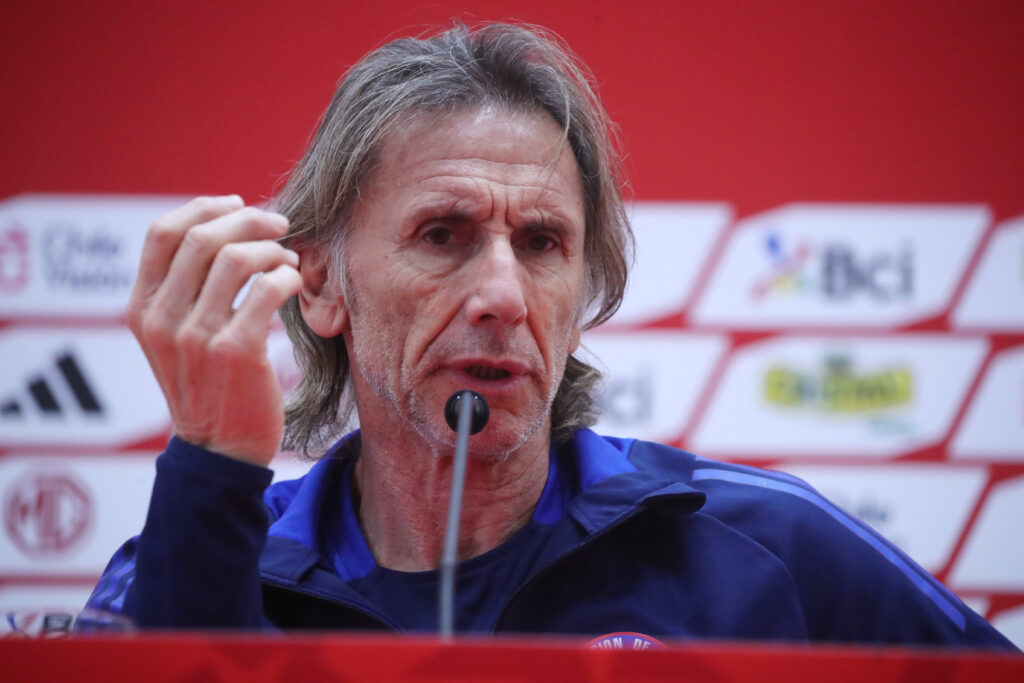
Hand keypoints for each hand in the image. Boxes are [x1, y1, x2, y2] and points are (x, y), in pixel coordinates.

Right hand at [127, 196, 302, 465]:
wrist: (220, 450)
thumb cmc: (209, 386)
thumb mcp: (177, 338)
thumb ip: (186, 291)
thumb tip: (228, 230)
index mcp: (142, 309)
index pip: (161, 234)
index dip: (203, 208)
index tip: (237, 204)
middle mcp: (162, 319)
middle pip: (202, 238)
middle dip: (249, 220)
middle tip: (279, 225)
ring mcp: (196, 336)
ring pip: (236, 259)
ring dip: (271, 250)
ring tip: (288, 260)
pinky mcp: (236, 351)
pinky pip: (266, 290)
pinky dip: (286, 277)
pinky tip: (294, 283)